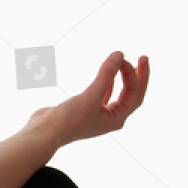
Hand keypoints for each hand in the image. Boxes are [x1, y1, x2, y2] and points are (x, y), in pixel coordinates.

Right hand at [26, 51, 149, 147]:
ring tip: (127, 63)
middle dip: (138, 76)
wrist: (44, 132)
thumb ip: (105, 75)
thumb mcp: (90, 96)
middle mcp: (110, 118)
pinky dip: (108, 82)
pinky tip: (107, 75)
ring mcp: (98, 114)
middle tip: (143, 57)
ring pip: (119, 93)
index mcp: (116, 119)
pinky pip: (104, 94)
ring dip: (124, 78)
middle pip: (132, 94)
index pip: (134, 93)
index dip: (133, 74)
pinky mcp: (86, 109)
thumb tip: (119, 54)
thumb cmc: (68, 121)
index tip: (124, 57)